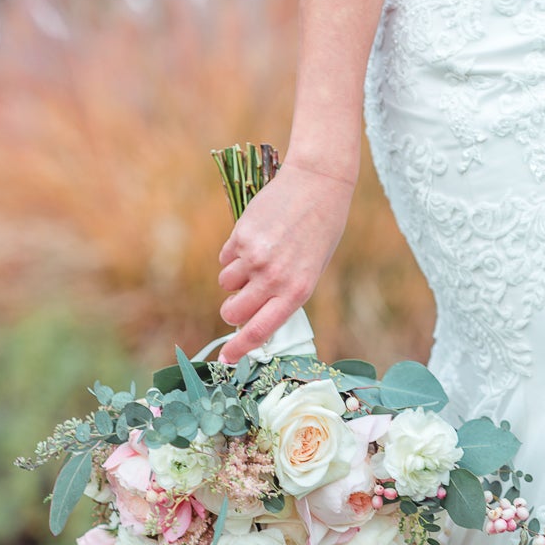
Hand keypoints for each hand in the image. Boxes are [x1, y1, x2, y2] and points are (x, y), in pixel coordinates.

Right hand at [216, 159, 355, 362]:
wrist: (318, 184)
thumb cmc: (319, 231)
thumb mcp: (311, 270)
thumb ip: (284, 293)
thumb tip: (253, 316)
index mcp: (296, 291)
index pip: (260, 331)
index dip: (240, 349)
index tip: (226, 360)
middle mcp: (273, 278)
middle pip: (233, 311)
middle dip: (231, 310)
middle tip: (238, 301)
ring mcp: (254, 257)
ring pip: (225, 284)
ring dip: (234, 278)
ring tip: (257, 258)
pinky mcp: (240, 236)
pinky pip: (225, 258)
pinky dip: (234, 254)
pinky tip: (256, 237)